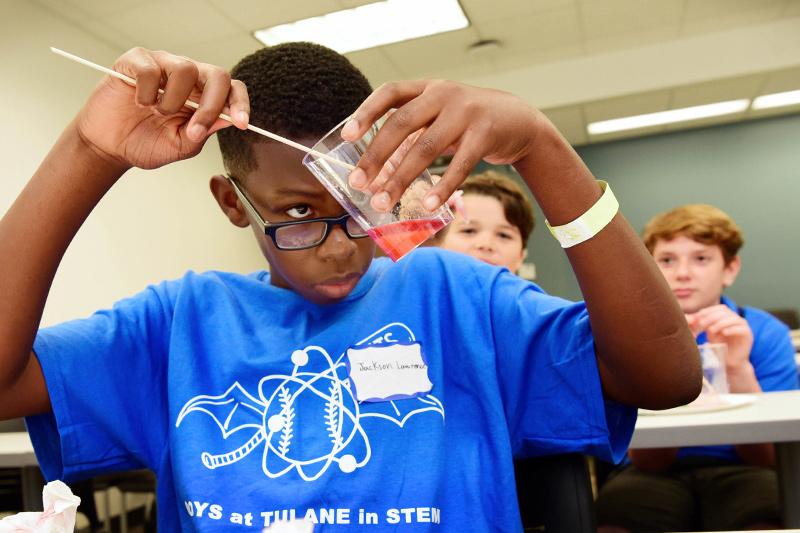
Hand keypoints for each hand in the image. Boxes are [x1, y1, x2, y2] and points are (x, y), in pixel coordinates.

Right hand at [75, 47, 249, 170]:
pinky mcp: (136, 60)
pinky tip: (139, 102)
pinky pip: (151, 68)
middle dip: (212, 105)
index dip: (240, 103)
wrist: (109, 146)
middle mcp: (187, 77)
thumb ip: (204, 132)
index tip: (241, 124)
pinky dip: (147, 92)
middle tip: (194, 130)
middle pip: (218, 74)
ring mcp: (162, 65)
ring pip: (186, 69)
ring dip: (173, 101)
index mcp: (203, 97)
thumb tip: (226, 120)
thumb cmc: (145, 143)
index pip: (231, 89)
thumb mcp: (181, 146)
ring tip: (156, 113)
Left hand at [340, 80, 540, 211]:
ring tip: (383, 203)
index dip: (366, 112)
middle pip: (401, 124)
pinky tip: (428, 206)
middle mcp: (443, 94)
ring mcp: (466, 112)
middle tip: (358, 183)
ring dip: (401, 179)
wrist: (519, 120)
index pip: (389, 92)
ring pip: (426, 147)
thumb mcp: (439, 115)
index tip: (346, 136)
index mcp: (427, 88)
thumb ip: (412, 132)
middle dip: (375, 156)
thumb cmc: (468, 122)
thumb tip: (374, 170)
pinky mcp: (486, 134)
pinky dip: (443, 187)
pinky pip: (460, 165)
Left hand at [686, 304, 753, 371]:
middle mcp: (736, 319)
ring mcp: (743, 326)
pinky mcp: (748, 334)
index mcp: (727, 316)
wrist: (729, 361)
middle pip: (725, 312)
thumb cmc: (719, 346)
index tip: (697, 318)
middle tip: (701, 324)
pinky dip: (731, 329)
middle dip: (711, 317)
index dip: (707, 311)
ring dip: (720, 323)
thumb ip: (701, 324)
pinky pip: (741, 328)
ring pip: (733, 318)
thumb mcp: (709, 333)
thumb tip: (688, 317)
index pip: (718, 308)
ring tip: (711, 330)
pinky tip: (723, 333)